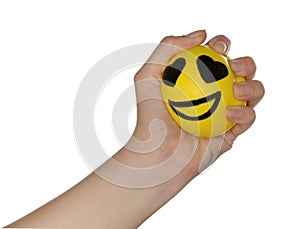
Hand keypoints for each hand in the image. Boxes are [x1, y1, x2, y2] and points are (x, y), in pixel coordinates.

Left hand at [122, 30, 264, 182]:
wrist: (157, 153)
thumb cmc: (149, 116)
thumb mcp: (148, 75)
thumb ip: (168, 47)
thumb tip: (201, 34)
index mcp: (197, 79)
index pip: (216, 56)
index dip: (222, 45)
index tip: (216, 48)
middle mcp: (213, 94)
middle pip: (241, 72)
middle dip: (246, 63)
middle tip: (233, 67)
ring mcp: (224, 112)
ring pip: (252, 93)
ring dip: (253, 86)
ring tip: (237, 90)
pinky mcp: (231, 132)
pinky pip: (248, 119)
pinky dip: (245, 114)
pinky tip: (231, 114)